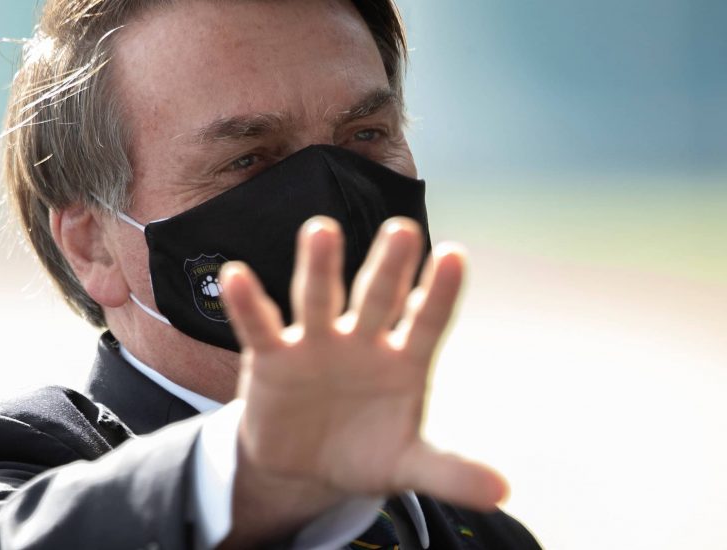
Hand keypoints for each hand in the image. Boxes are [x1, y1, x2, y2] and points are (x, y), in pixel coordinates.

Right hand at [219, 216, 506, 541]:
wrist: (306, 466)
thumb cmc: (366, 451)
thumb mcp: (407, 464)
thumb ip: (450, 471)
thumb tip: (502, 492)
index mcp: (403, 360)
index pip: (427, 320)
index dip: (440, 292)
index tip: (454, 256)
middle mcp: (362, 340)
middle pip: (377, 297)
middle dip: (388, 267)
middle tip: (402, 230)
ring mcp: (316, 343)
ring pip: (319, 299)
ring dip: (320, 268)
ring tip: (321, 231)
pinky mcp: (273, 356)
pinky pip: (260, 326)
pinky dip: (247, 303)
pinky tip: (236, 275)